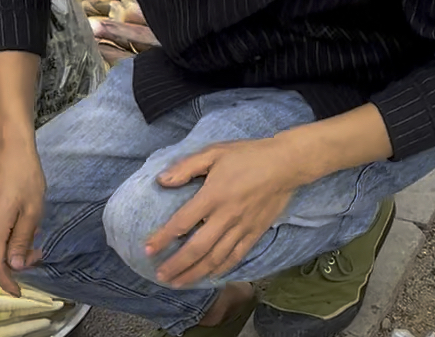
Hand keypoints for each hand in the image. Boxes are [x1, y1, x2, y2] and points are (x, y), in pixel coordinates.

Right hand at [0, 141, 45, 295]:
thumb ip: (22, 238)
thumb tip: (14, 266)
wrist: (11, 148)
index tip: (19, 292)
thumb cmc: (27, 176)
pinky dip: (4, 240)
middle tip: (38, 255)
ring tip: (33, 243)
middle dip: (13, 264)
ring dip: (10, 251)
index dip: (6, 281)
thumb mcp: (33, 209)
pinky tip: (22, 230)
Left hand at [145, 139, 303, 287]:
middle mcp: (226, 216)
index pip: (182, 222)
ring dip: (195, 272)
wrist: (286, 164)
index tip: (148, 249)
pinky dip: (221, 269)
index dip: (163, 238)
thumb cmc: (248, 155)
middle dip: (177, 265)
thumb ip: (187, 167)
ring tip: (178, 283)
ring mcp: (242, 227)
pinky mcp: (255, 233)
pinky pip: (236, 256)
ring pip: (215, 258)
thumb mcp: (214, 152)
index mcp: (213, 196)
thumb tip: (161, 180)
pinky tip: (210, 276)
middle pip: (197, 248)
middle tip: (160, 275)